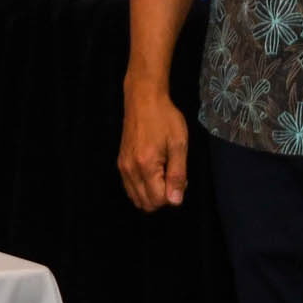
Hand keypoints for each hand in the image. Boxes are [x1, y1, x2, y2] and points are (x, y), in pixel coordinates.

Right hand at [118, 82, 189, 212]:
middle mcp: (130, 169)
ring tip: (164, 173)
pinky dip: (143, 188)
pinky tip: (153, 172)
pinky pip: (130, 188)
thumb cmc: (165, 118)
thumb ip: (177, 175)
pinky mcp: (121, 162)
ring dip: (152, 194)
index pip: (158, 200)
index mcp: (146, 165)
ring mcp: (123, 166)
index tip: (181, 178)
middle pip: (146, 204)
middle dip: (163, 198)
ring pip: (136, 198)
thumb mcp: (179, 144)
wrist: (143, 99)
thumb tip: (175, 201)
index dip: (173, 195)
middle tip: (173, 176)